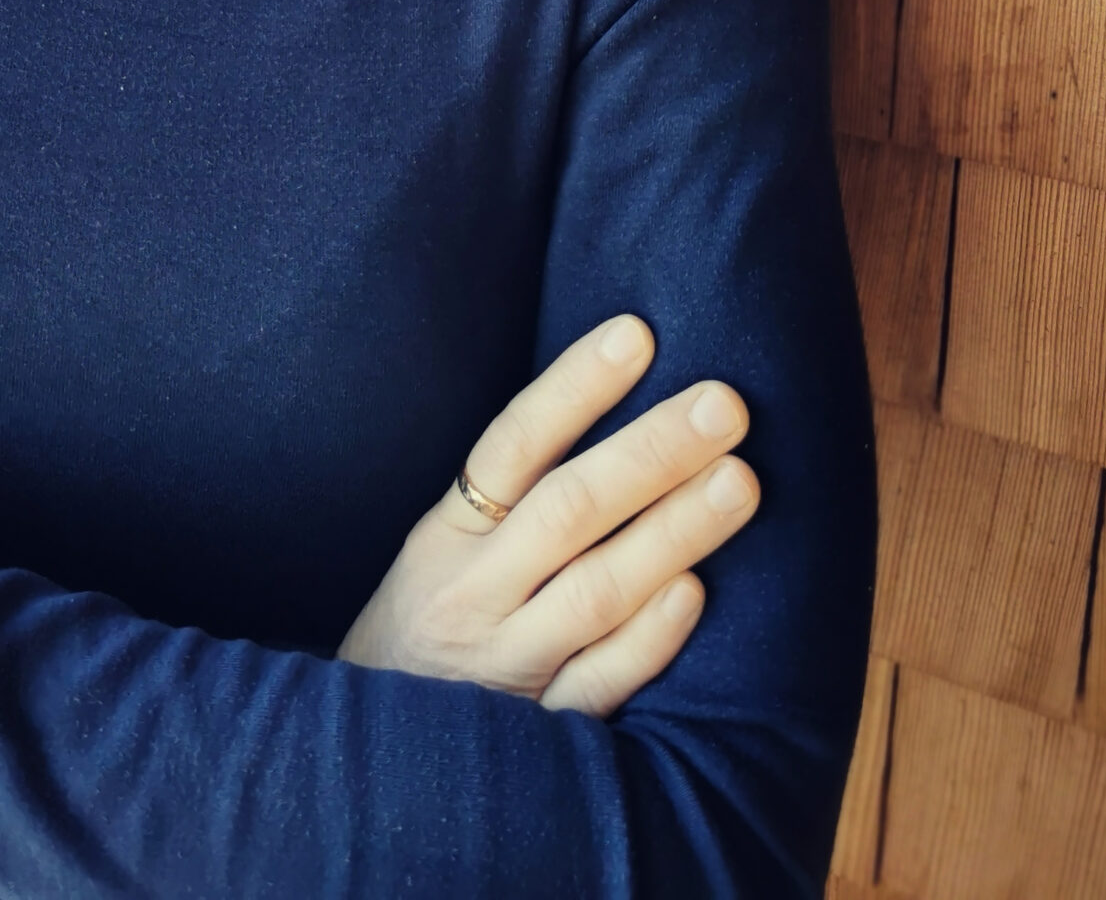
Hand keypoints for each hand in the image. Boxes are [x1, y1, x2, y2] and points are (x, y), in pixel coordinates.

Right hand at [336, 316, 757, 715]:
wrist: (364, 771)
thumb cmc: (423, 638)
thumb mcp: (439, 555)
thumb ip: (509, 499)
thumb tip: (609, 406)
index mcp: (444, 536)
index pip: (513, 444)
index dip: (575, 387)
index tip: (638, 333)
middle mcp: (471, 593)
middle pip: (569, 509)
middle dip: (653, 451)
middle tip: (726, 404)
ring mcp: (505, 667)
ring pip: (595, 590)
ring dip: (673, 532)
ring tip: (740, 480)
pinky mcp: (537, 736)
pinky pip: (598, 686)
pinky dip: (646, 640)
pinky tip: (695, 593)